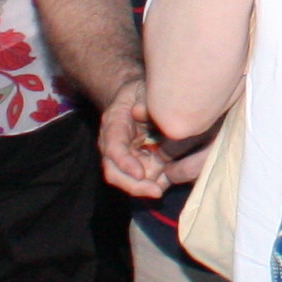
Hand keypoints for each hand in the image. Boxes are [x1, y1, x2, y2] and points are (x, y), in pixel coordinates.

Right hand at [96, 81, 171, 199]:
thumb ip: (144, 101)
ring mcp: (125, 156)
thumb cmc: (141, 92)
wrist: (138, 97)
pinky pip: (143, 178)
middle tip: (156, 191)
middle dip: (134, 185)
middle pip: (115, 172)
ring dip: (144, 188)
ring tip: (161, 191)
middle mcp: (114, 145)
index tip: (140, 173)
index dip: (125, 162)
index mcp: (113, 125)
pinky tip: (168, 184)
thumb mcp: (143, 90)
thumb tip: (142, 113)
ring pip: (127, 180)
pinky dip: (154, 183)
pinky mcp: (139, 162)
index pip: (114, 148)